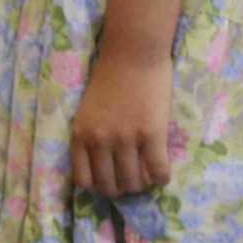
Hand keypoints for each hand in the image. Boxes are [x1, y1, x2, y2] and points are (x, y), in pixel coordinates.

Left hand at [68, 52, 173, 197]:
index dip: (98, 186)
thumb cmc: (109, 79)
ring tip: (146, 176)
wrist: (131, 54)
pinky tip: (162, 174)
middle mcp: (99, 140)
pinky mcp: (151, 133)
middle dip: (121, 188)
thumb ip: (91, 137)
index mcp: (80, 134)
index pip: (83, 180)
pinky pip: (158, 171)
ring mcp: (125, 138)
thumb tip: (102, 166)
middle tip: (131, 179)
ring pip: (133, 182)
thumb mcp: (87, 112)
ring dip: (141, 184)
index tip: (109, 180)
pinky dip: (161, 178)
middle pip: (110, 185)